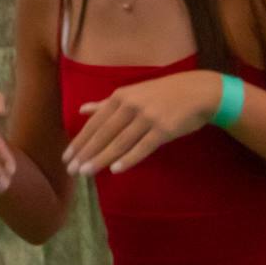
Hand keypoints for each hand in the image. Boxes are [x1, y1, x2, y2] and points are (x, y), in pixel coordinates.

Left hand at [65, 69, 221, 176]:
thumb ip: (106, 104)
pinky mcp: (164, 129)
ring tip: (86, 172)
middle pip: (103, 134)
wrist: (199, 92)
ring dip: (101, 158)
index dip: (80, 141)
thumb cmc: (162, 94)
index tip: (66, 157)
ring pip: (119, 142)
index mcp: (119, 97)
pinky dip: (129, 158)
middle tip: (72, 170)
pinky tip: (115, 169)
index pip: (94, 124)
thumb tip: (82, 109)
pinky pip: (143, 147)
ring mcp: (147, 118)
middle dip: (85, 153)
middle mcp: (130, 106)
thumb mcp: (132, 93)